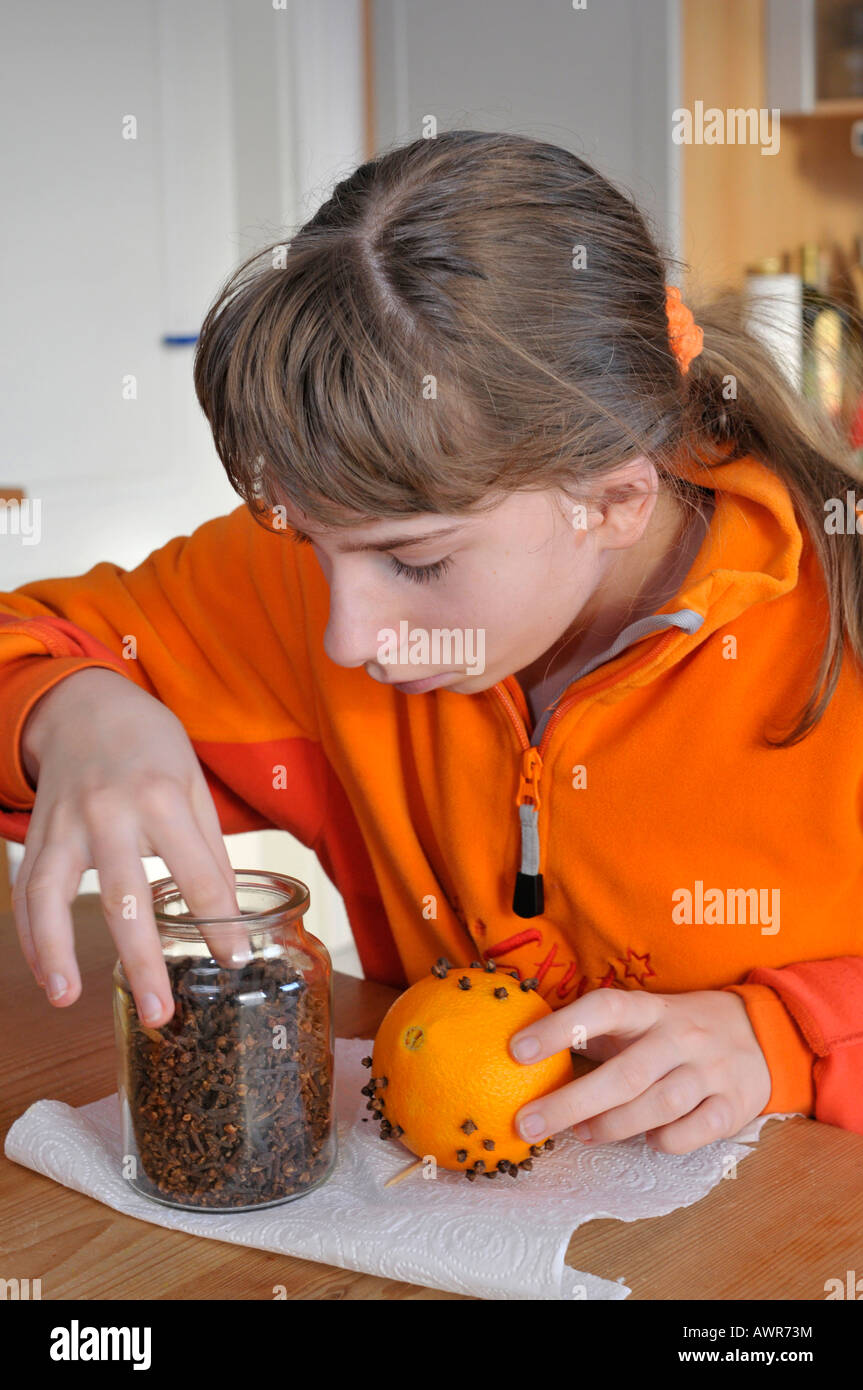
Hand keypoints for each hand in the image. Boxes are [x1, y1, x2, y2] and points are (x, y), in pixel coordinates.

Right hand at [14, 668, 243, 1026]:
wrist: (86, 704)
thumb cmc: (150, 746)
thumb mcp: (194, 783)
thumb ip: (208, 848)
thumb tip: (228, 916)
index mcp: (162, 797)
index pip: (197, 872)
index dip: (219, 922)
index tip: (236, 960)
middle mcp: (109, 811)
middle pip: (125, 894)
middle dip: (142, 959)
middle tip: (158, 1012)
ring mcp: (65, 823)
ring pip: (53, 893)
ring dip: (56, 951)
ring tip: (68, 999)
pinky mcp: (37, 833)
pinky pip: (27, 889)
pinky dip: (32, 935)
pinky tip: (46, 974)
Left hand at [508, 988, 772, 1154]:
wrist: (759, 1034)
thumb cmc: (676, 1031)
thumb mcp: (640, 1017)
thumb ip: (594, 1032)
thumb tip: (526, 1052)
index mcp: (649, 1009)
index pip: (603, 1008)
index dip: (559, 1027)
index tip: (516, 1050)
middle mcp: (680, 1036)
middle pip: (624, 1073)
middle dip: (571, 1102)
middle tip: (527, 1124)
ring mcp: (709, 1071)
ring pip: (657, 1105)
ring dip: (612, 1126)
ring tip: (581, 1134)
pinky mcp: (733, 1105)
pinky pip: (693, 1131)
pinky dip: (664, 1140)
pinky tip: (646, 1140)